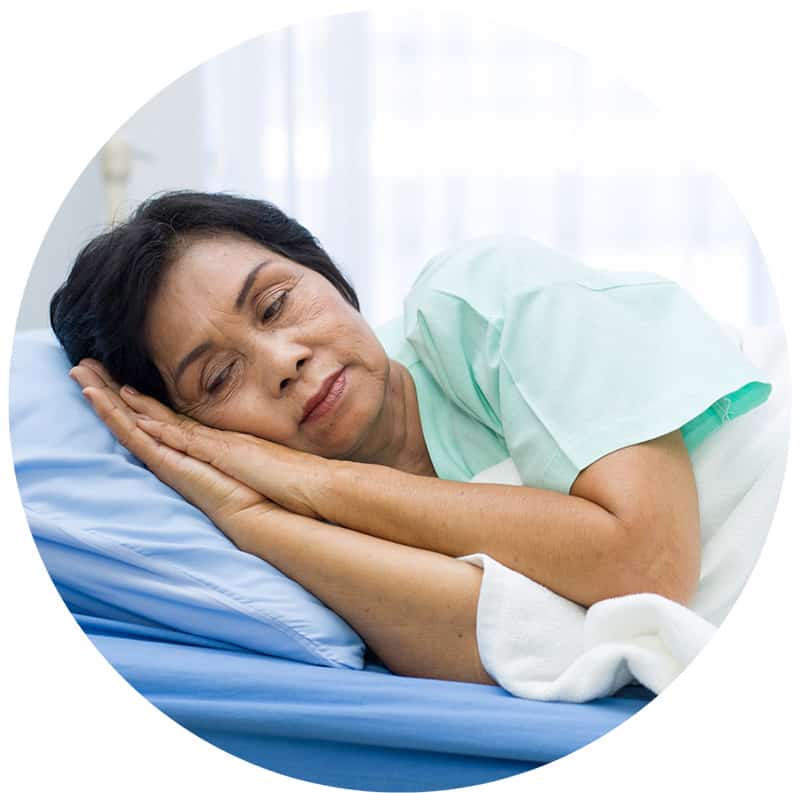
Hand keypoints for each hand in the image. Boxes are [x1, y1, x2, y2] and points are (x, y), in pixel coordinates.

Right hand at [69, 359, 290, 548]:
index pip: (152, 413)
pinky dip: (113, 414)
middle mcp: (169, 450)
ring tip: (78, 373)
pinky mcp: (164, 462)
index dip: (131, 392)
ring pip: (125, 421)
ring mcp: (163, 457)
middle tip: (80, 364)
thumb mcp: (235, 447)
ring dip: (101, 397)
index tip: (112, 370)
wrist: (256, 510)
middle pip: (131, 414)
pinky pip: (133, 434)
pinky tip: (95, 397)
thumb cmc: (252, 481)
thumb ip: (221, 437)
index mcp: (186, 443)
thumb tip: (224, 426)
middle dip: (107, 389)